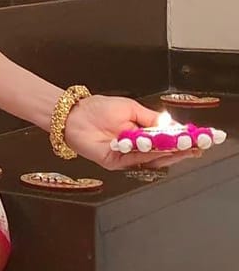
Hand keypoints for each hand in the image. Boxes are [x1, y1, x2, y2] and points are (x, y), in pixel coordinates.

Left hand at [64, 95, 201, 170]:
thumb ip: (151, 118)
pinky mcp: (115, 162)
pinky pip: (135, 159)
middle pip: (162, 154)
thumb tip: (172, 124)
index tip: (197, 139)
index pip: (165, 142)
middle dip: (179, 150)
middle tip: (193, 145)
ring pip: (151, 158)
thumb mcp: (130, 108)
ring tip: (180, 145)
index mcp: (140, 135)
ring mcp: (125, 157)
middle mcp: (135, 149)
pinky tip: (156, 145)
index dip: (181, 142)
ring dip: (166, 151)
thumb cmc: (98, 108)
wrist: (74, 113)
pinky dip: (147, 152)